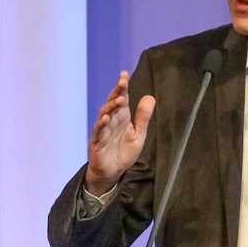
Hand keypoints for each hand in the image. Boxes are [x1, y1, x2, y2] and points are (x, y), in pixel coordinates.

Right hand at [85, 71, 155, 195]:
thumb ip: (143, 117)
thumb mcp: (138, 135)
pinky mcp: (97, 142)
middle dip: (117, 92)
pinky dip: (101, 125)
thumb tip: (150, 96)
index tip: (124, 74)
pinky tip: (105, 118)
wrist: (112, 172)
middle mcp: (111, 120)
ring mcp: (103, 130)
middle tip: (122, 82)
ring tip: (119, 100)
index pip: (122, 98)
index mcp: (122, 117)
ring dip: (111, 106)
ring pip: (104, 114)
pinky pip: (98, 132)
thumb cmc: (124, 152)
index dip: (122, 86)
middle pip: (112, 102)